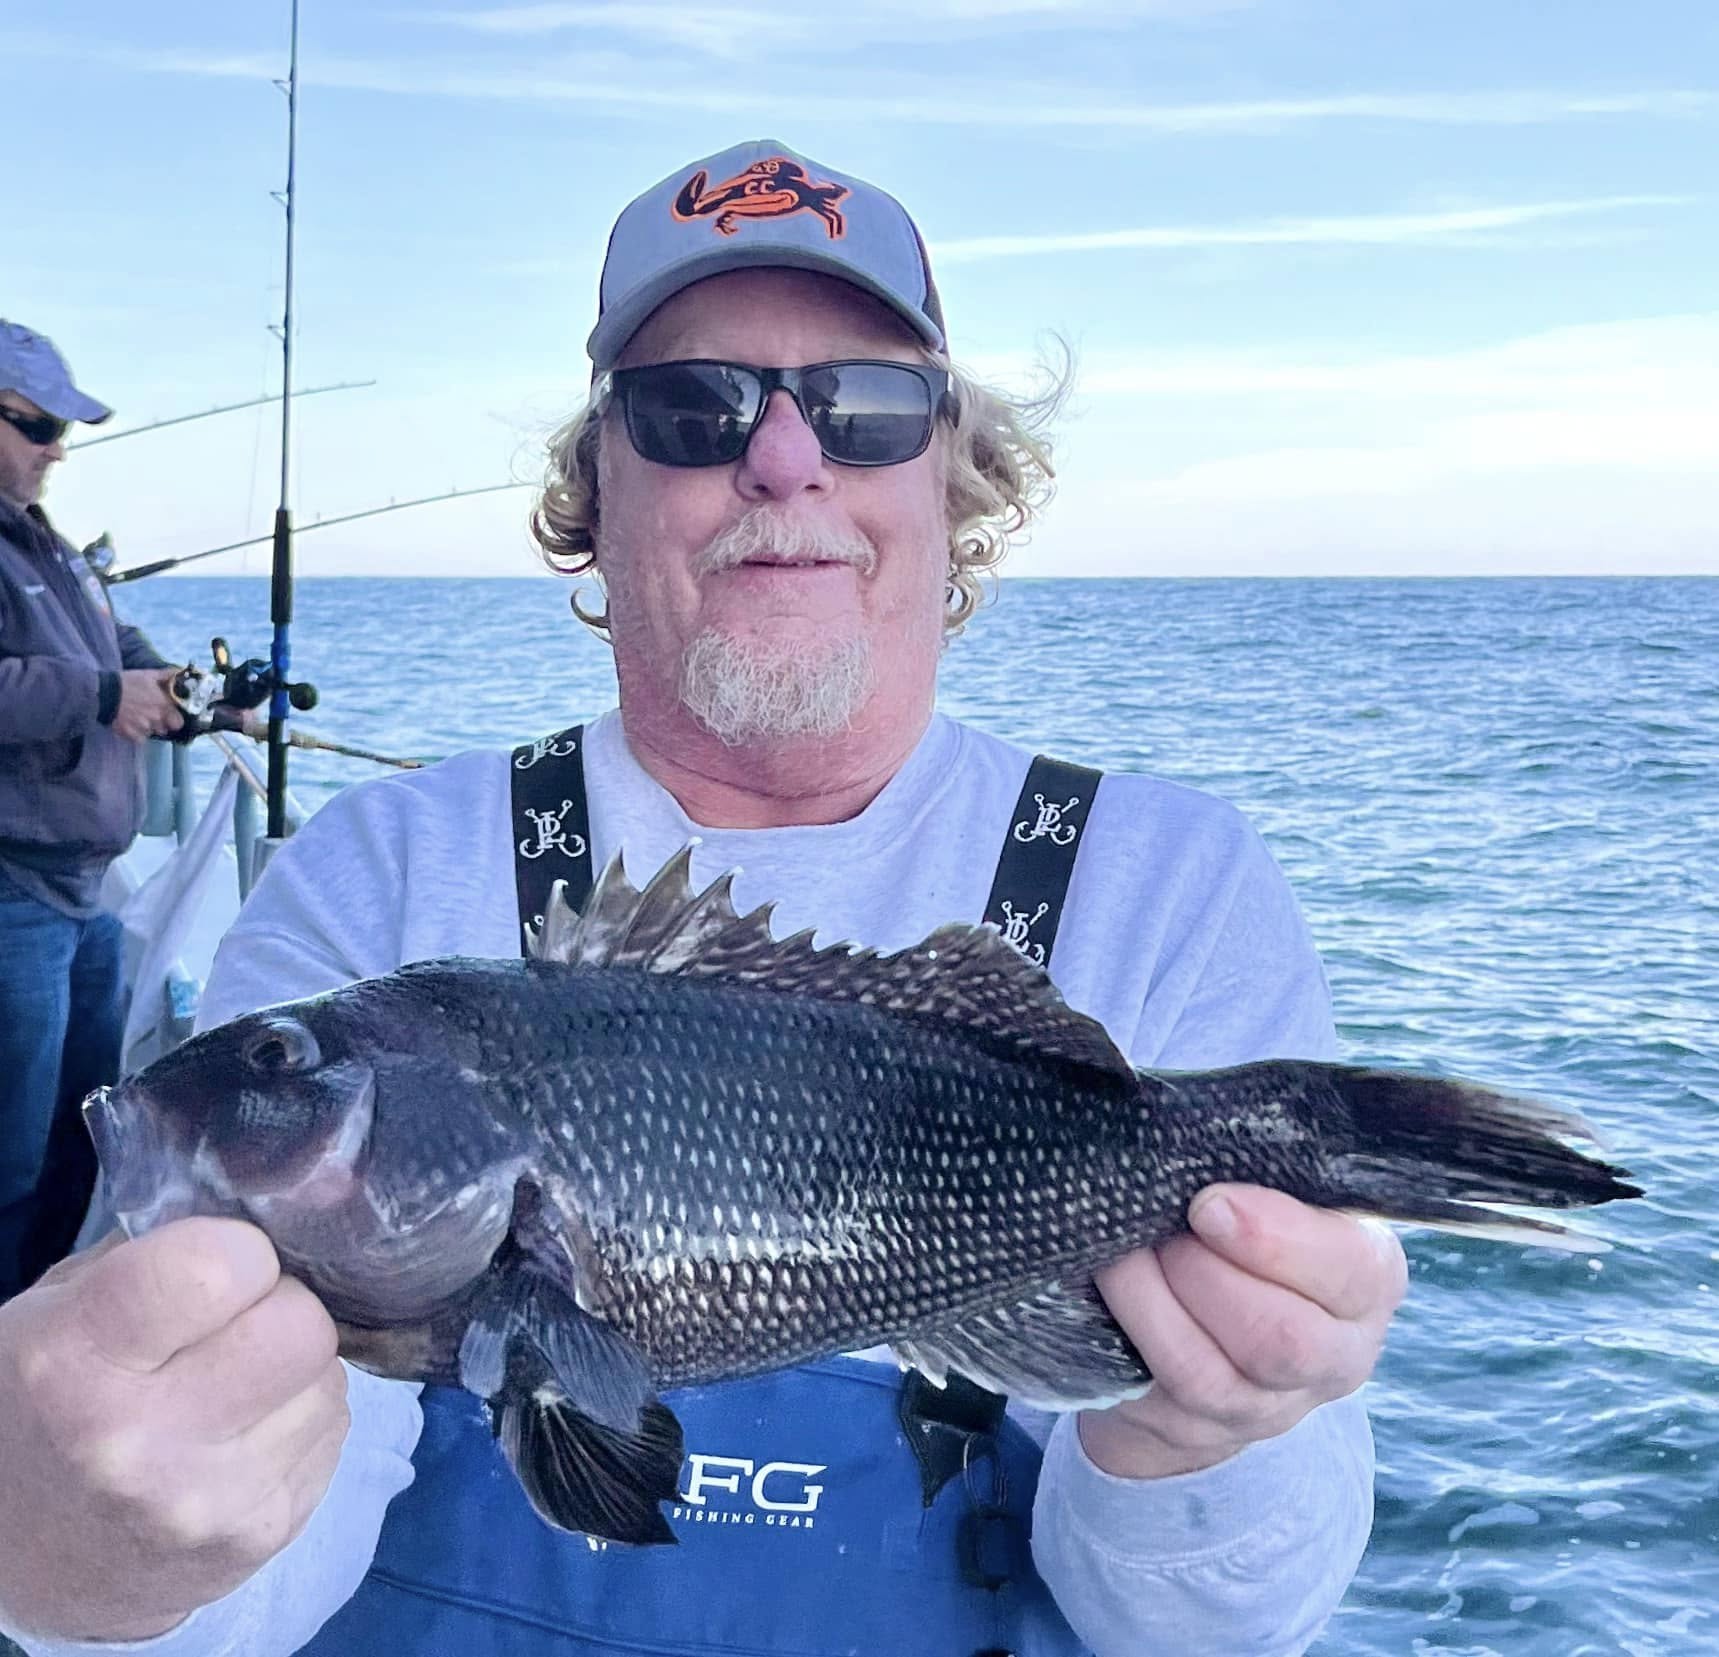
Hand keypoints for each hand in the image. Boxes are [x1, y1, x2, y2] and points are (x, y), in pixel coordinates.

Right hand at [0, 1220, 348, 1642]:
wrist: (24, 1553)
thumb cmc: (51, 1396)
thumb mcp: (68, 1303)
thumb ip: (174, 1240)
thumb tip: (321, 1185)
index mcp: (73, 1361)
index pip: (219, 1265)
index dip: (238, 1251)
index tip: (218, 1264)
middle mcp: (135, 1441)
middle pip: (302, 1325)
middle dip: (282, 1308)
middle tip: (238, 1323)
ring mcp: (201, 1502)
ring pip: (330, 1380)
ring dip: (296, 1370)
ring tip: (234, 1385)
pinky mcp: (257, 1540)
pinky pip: (336, 1434)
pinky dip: (302, 1422)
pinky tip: (244, 1435)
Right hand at [111, 666, 183, 741]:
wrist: (104, 692)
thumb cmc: (127, 682)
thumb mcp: (148, 674)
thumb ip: (166, 675)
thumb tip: (179, 673)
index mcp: (164, 705)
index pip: (179, 722)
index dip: (174, 719)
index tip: (169, 715)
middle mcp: (157, 718)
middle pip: (166, 729)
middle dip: (162, 724)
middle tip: (153, 717)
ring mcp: (144, 727)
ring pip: (152, 733)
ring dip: (149, 728)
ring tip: (139, 718)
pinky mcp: (130, 734)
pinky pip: (139, 739)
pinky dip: (136, 734)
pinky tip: (131, 725)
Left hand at [1079, 1185, 1407, 1479]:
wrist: (1203, 1316)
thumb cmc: (1243, 1225)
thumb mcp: (1273, 1189)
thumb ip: (1255, 1166)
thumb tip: (1185, 1134)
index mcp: (1368, 1278)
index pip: (1351, 1271)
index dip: (1274, 1239)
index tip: (1208, 1203)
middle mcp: (1335, 1355)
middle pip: (1283, 1339)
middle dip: (1204, 1275)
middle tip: (1163, 1232)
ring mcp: (1268, 1407)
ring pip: (1210, 1374)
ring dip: (1151, 1303)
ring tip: (1119, 1254)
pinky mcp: (1201, 1432)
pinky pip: (1156, 1396)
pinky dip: (1126, 1335)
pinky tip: (1106, 1290)